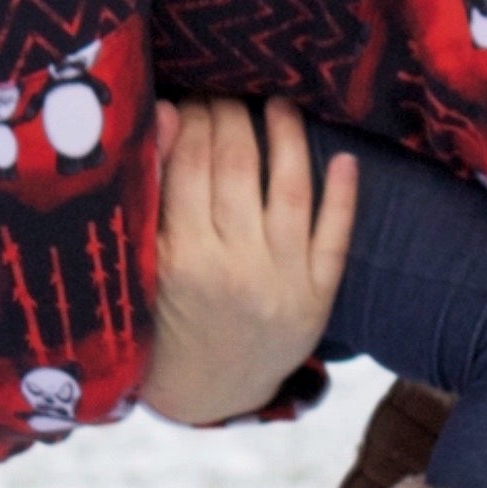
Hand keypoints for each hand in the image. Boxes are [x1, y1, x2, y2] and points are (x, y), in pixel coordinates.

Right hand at [142, 97, 356, 424]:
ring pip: (290, 191)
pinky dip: (343, 196)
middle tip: (226, 94)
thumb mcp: (143, 265)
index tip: (192, 97)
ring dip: (287, 138)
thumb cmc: (163, 319)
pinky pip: (335, 238)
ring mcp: (281, 283)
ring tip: (278, 104)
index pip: (189, 165)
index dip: (193, 120)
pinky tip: (342, 158)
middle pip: (237, 168)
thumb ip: (153, 193)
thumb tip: (170, 110)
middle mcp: (234, 268)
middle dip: (232, 118)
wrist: (208, 393)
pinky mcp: (317, 300)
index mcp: (179, 258)